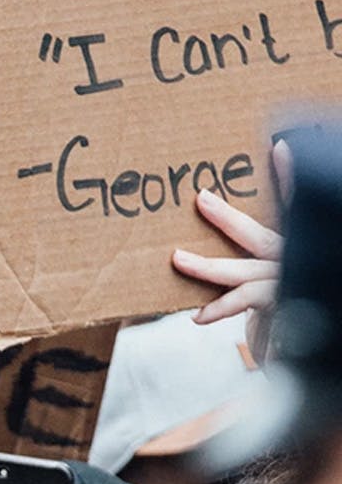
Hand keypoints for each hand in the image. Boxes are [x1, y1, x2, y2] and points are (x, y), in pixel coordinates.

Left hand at [172, 140, 290, 327]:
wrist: (306, 335)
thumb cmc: (283, 297)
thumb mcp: (270, 264)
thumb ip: (259, 244)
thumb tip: (237, 199)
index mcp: (295, 243)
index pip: (293, 206)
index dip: (288, 178)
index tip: (280, 148)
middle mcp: (296, 259)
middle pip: (261, 236)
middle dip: (229, 219)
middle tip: (201, 199)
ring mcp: (288, 282)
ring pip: (245, 271)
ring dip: (208, 267)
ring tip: (178, 259)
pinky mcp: (280, 307)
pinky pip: (246, 302)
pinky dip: (220, 308)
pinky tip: (199, 315)